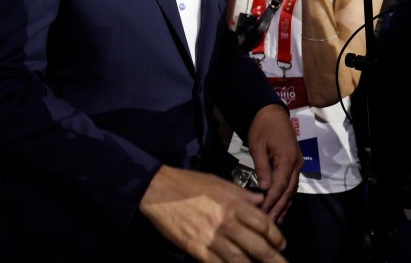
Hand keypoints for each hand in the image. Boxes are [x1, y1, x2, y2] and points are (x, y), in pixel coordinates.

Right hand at [139, 165, 286, 261]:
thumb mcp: (217, 182)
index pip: (264, 224)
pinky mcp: (197, 249)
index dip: (277, 237)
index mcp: (233, 203)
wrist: (157, 189)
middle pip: (258, 246)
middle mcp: (226, 221)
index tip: (281, 244)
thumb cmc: (187, 183)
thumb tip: (262, 201)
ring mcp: (211, 237)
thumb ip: (241, 193)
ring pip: (241, 261)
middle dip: (275, 260)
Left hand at [246, 104, 301, 221]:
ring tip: (275, 219)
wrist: (271, 112)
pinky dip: (287, 196)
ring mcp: (297, 164)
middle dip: (279, 206)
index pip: (280, 185)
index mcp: (287, 159)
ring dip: (284, 204)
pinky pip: (292, 183)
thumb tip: (264, 187)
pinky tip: (281, 206)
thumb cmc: (262, 127)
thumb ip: (262, 167)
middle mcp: (296, 164)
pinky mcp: (294, 164)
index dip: (272, 200)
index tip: (263, 212)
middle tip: (269, 222)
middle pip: (288, 190)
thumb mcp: (257, 145)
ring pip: (292, 189)